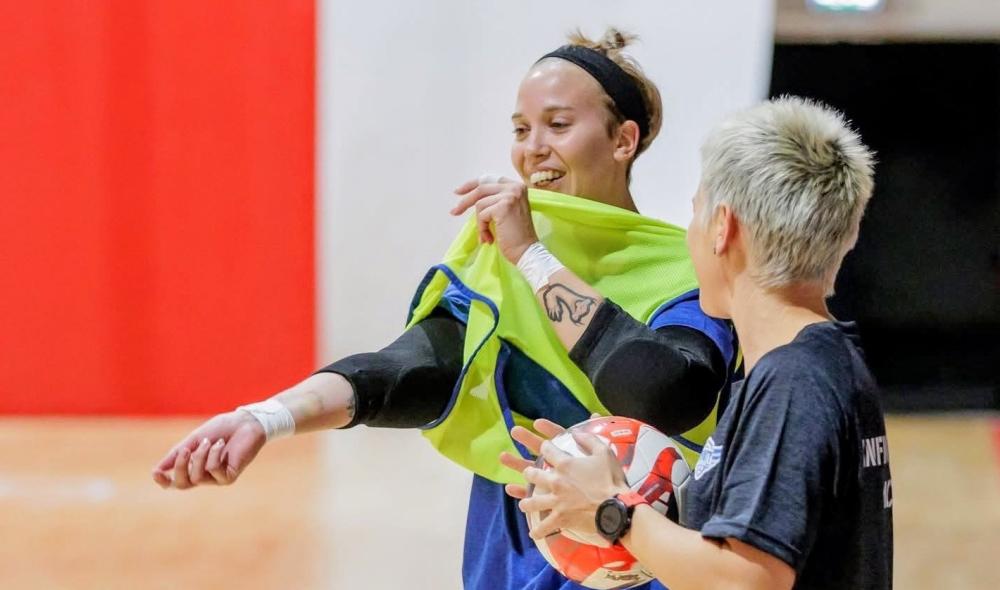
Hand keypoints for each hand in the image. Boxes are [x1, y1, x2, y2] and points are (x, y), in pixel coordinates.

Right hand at [151, 410, 265, 489]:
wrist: (245, 422)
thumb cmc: (221, 429)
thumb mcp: (194, 440)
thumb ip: (177, 455)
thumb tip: (156, 470)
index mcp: (194, 467)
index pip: (175, 482)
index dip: (163, 481)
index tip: (156, 473)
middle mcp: (204, 476)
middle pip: (182, 484)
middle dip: (180, 466)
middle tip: (186, 449)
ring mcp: (217, 478)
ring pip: (197, 477)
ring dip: (200, 457)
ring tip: (209, 442)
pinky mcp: (229, 477)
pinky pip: (213, 471)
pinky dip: (214, 455)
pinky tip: (221, 444)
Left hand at [451, 175, 538, 263]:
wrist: (527, 251)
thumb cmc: (516, 236)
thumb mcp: (506, 212)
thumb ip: (494, 201)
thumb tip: (470, 199)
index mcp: (517, 187)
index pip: (489, 179)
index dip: (472, 184)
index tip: (458, 192)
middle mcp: (515, 187)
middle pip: (481, 188)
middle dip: (465, 201)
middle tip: (454, 212)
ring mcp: (510, 196)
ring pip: (480, 204)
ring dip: (479, 223)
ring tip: (486, 236)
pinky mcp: (504, 206)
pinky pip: (482, 214)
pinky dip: (482, 228)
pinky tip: (489, 238)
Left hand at [499, 417, 628, 540]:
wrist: (616, 509)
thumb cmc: (612, 480)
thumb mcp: (604, 453)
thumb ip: (589, 440)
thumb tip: (576, 432)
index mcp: (565, 464)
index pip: (547, 449)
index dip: (545, 446)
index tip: (544, 447)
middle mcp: (556, 481)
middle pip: (533, 474)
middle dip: (527, 472)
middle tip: (527, 473)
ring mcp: (556, 501)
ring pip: (532, 501)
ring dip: (526, 502)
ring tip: (524, 504)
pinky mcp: (560, 518)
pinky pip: (544, 526)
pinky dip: (537, 531)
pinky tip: (533, 532)